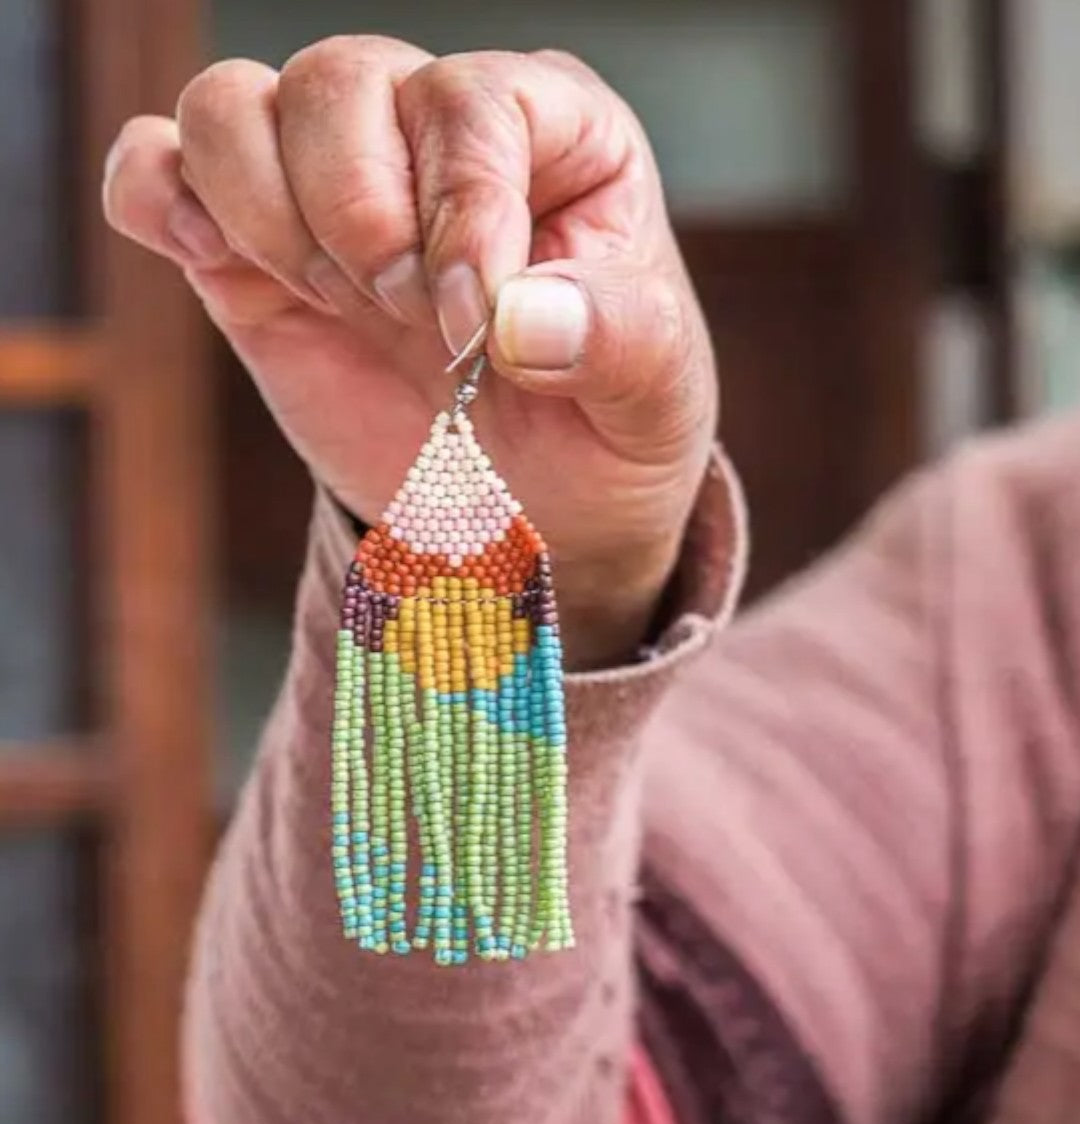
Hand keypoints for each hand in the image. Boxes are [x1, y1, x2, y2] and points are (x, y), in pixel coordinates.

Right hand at [102, 38, 718, 667]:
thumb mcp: (653, 392)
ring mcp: (329, 186)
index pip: (468, 102)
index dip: (459, 215)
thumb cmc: (606, 424)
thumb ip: (614, 339)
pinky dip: (160, 202)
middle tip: (407, 320)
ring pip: (230, 105)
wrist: (538, 501)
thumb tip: (519, 317)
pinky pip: (155, 168)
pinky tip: (222, 270)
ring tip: (337, 305)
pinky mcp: (249, 253)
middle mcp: (429, 130)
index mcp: (551, 130)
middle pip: (335, 80)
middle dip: (360, 223)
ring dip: (269, 222)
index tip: (473, 331)